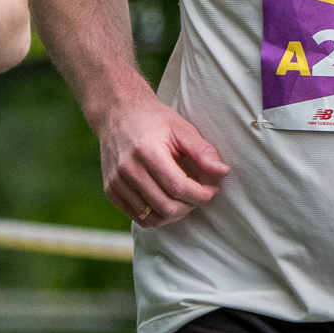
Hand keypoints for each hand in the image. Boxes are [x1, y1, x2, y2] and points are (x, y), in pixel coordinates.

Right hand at [98, 84, 230, 226]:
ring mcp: (116, 183)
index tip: (213, 189)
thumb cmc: (154, 120)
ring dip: (176, 214)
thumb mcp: (182, 129)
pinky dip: (158, 216)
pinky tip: (168, 201)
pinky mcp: (111, 191)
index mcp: (147, 152)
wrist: (118, 114)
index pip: (178, 188)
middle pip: (167, 207)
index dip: (201, 195)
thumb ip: (203, 151)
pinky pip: (139, 218)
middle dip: (191, 206)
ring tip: (185, 198)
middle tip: (200, 195)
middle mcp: (128, 170)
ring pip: (153, 218)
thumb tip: (223, 172)